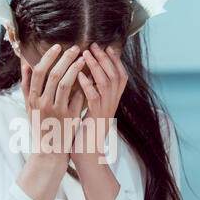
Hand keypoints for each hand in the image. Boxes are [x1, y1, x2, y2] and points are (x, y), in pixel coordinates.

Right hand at [20, 43, 85, 164]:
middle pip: (53, 75)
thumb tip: (25, 64)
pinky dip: (83, 85)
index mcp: (32, 99)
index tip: (58, 46)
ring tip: (83, 59)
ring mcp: (56, 111)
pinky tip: (89, 77)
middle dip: (65, 58)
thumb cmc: (40, 126)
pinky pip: (78, 97)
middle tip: (75, 48)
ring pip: (66, 84)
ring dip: (75, 68)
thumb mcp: (29, 107)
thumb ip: (27, 86)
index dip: (48, 57)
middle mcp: (43, 104)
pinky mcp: (69, 118)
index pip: (39, 72)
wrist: (50, 151)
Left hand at [71, 42, 127, 160]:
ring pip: (106, 84)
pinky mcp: (95, 119)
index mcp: (112, 102)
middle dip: (105, 58)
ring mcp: (105, 111)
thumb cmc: (84, 132)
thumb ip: (90, 94)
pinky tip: (79, 75)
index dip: (115, 61)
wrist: (86, 155)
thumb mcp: (89, 109)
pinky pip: (94, 98)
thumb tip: (84, 77)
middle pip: (115, 76)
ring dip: (96, 67)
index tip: (106, 47)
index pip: (120, 77)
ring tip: (86, 53)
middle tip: (94, 45)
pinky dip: (87, 84)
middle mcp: (112, 105)